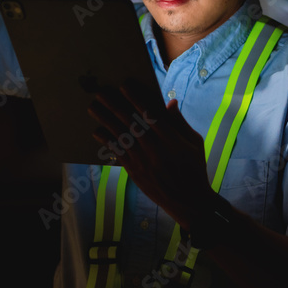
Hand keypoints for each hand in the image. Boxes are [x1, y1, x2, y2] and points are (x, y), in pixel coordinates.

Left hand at [87, 80, 215, 229]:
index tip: (124, 86)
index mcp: (171, 138)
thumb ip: (180, 122)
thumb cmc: (194, 168)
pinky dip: (107, 142)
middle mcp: (155, 148)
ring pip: (120, 136)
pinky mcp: (136, 172)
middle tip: (101, 93)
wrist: (189, 200)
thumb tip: (170, 102)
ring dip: (105, 120)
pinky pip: (118, 153)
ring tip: (93, 108)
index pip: (149, 113)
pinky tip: (97, 132)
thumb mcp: (194, 143)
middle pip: (130, 122)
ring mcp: (143, 160)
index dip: (135, 99)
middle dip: (114, 106)